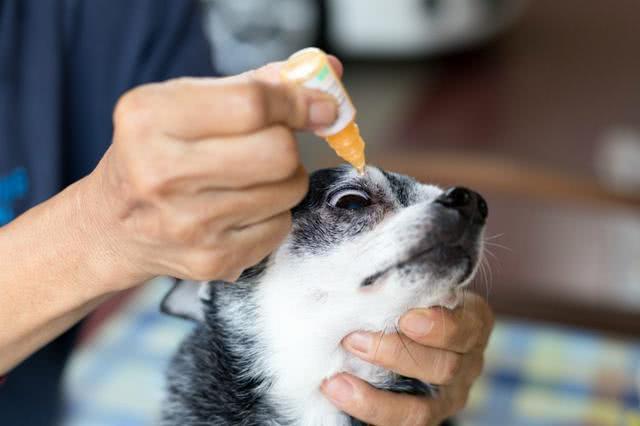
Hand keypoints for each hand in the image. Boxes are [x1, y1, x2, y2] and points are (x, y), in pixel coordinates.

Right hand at [80, 58, 341, 288]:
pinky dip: (274, 213)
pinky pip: (282, 226)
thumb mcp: (181, 105)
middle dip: (288, 142)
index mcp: (149, 119)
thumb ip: (251, 85)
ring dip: (285, 178)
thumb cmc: (155, 154)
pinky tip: (241, 210)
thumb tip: (327, 77)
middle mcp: (162, 173)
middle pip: (279, 151)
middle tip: (270, 144)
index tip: (320, 106)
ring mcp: (188, 224)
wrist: (112, 227)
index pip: (252, 104)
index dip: (298, 103)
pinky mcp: (212, 260)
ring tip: (251, 178)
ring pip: (289, 189)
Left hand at [321, 293, 493, 424]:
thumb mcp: (416, 284)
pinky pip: (401, 425)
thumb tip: (367, 280)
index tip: (405, 317)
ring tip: (337, 380)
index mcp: (473, 321)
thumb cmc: (408, 296)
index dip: (438, 326)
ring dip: (375, 396)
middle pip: (444, 368)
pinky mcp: (424, 416)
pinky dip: (367, 409)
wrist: (406, 329)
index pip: (465, 327)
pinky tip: (337, 391)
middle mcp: (468, 363)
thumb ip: (402, 284)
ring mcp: (448, 397)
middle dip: (394, 354)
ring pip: (422, 409)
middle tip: (354, 339)